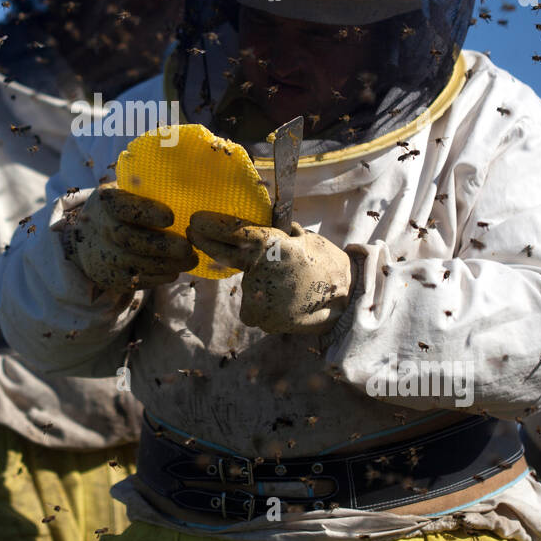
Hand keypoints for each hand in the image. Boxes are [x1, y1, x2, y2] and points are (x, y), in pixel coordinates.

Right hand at [64, 183, 198, 293]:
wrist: (87, 240)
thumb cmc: (118, 210)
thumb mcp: (123, 192)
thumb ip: (146, 190)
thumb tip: (187, 183)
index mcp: (107, 201)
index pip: (122, 206)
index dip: (146, 212)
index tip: (170, 217)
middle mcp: (101, 229)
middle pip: (129, 239)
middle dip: (161, 245)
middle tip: (187, 247)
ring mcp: (104, 256)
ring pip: (136, 264)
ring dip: (167, 264)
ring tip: (191, 259)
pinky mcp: (111, 278)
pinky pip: (137, 281)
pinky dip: (159, 277)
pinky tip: (176, 269)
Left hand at [187, 212, 352, 334]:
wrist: (345, 300)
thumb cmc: (326, 263)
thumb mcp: (303, 238)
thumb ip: (277, 233)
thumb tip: (256, 222)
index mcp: (271, 245)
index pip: (232, 231)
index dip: (210, 226)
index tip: (194, 221)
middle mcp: (260, 269)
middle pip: (224, 254)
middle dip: (206, 243)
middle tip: (195, 235)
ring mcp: (259, 296)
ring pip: (245, 284)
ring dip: (255, 282)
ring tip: (282, 283)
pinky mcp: (262, 318)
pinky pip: (253, 307)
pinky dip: (263, 303)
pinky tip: (282, 301)